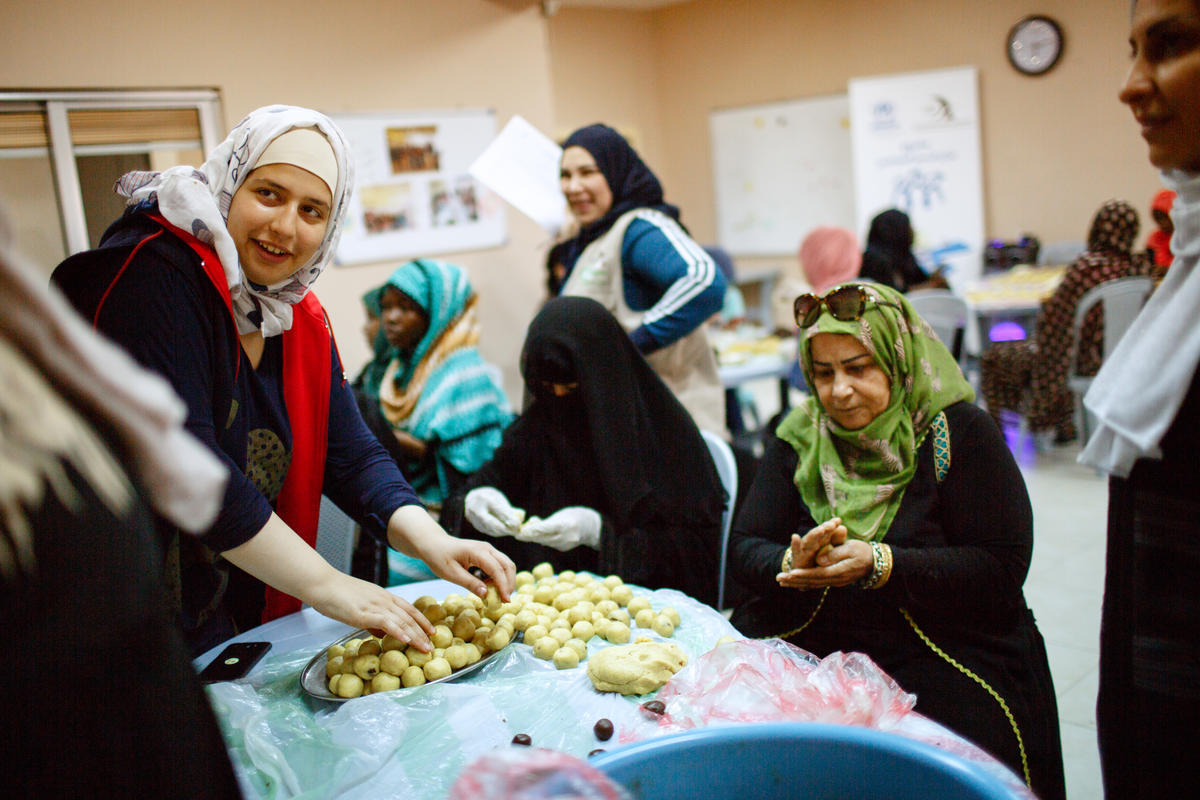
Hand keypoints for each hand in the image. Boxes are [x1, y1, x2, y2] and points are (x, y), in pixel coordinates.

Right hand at [306, 572, 435, 650]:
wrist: (321, 583)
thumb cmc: (336, 594)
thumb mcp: (359, 605)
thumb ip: (372, 618)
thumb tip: (381, 632)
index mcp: (383, 596)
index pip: (409, 608)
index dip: (422, 620)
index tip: (432, 631)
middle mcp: (383, 599)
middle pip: (409, 616)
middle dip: (422, 632)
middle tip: (432, 646)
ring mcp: (375, 605)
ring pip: (401, 621)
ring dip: (415, 636)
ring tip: (424, 648)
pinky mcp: (364, 612)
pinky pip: (386, 622)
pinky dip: (398, 632)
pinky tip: (406, 640)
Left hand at [412, 533, 517, 600]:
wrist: (433, 543)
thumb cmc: (439, 557)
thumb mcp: (451, 574)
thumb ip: (469, 584)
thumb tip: (486, 595)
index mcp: (477, 551)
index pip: (497, 570)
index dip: (503, 586)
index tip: (506, 601)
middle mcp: (486, 548)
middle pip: (507, 565)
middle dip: (509, 584)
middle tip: (505, 601)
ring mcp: (487, 549)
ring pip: (506, 565)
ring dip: (507, 580)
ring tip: (500, 596)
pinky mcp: (486, 553)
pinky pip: (499, 565)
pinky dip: (500, 577)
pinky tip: (492, 588)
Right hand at [464, 486, 524, 537]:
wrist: (473, 498)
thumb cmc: (490, 497)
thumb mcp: (498, 497)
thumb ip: (507, 508)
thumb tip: (522, 516)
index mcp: (483, 498)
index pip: (497, 511)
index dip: (509, 519)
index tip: (518, 524)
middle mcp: (476, 509)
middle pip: (491, 522)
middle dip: (504, 529)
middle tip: (515, 531)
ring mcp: (473, 518)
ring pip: (489, 529)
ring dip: (502, 532)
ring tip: (512, 532)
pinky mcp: (475, 525)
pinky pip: (487, 531)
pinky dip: (497, 533)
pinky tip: (505, 532)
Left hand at [515, 506, 601, 550]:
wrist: (591, 526)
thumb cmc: (573, 515)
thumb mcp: (561, 515)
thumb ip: (547, 522)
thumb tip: (530, 527)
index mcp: (566, 525)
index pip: (545, 528)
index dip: (531, 530)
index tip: (520, 531)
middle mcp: (567, 536)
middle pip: (543, 537)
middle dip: (529, 536)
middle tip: (517, 534)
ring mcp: (566, 544)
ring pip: (544, 542)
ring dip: (534, 538)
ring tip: (523, 534)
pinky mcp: (564, 548)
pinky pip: (549, 544)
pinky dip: (542, 540)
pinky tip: (536, 536)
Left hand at [776, 517, 873, 589]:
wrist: (875, 563)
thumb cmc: (863, 552)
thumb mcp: (852, 548)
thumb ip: (835, 554)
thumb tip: (819, 560)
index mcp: (840, 571)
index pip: (818, 574)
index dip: (804, 574)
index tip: (791, 573)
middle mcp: (836, 580)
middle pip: (812, 581)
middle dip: (795, 580)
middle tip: (779, 578)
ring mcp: (835, 582)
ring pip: (813, 584)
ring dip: (797, 583)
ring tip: (782, 582)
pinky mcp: (833, 580)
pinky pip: (817, 583)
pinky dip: (805, 583)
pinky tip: (795, 583)